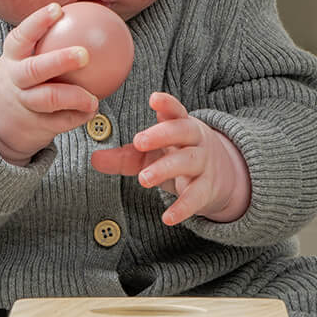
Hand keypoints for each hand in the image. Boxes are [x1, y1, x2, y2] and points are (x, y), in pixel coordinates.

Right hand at [0, 3, 99, 165]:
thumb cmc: (25, 72)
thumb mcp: (26, 54)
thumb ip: (53, 37)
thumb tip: (95, 10)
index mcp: (13, 56)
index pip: (22, 36)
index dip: (37, 22)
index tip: (57, 9)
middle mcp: (16, 78)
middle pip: (34, 69)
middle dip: (58, 61)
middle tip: (84, 54)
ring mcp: (25, 102)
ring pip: (48, 99)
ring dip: (74, 98)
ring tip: (94, 99)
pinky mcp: (35, 123)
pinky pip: (59, 121)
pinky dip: (78, 117)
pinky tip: (93, 110)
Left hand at [91, 91, 249, 223]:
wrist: (222, 176)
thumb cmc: (178, 157)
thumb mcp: (151, 154)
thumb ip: (124, 156)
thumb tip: (93, 159)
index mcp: (181, 125)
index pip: (176, 111)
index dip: (167, 104)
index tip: (154, 99)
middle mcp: (195, 141)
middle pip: (183, 131)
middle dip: (162, 134)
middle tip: (138, 141)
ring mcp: (204, 164)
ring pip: (188, 161)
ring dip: (166, 169)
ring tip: (143, 179)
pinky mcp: (208, 189)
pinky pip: (196, 197)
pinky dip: (182, 208)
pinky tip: (167, 217)